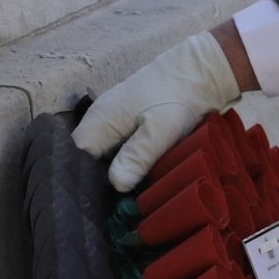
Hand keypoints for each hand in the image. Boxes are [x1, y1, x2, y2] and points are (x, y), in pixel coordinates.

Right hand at [72, 31, 244, 191]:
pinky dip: (130, 163)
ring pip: (107, 155)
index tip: (100, 203)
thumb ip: (136, 156)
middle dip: (101, 181)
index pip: (75, 158)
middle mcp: (101, 121)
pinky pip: (123, 149)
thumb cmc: (178, 97)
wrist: (203, 70)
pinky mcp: (133, 124)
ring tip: (129, 200)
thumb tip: (116, 185)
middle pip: (89, 159)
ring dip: (118, 173)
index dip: (85, 181)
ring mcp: (117, 121)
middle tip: (118, 207)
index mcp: (99, 121)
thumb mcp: (160, 130)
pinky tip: (141, 180)